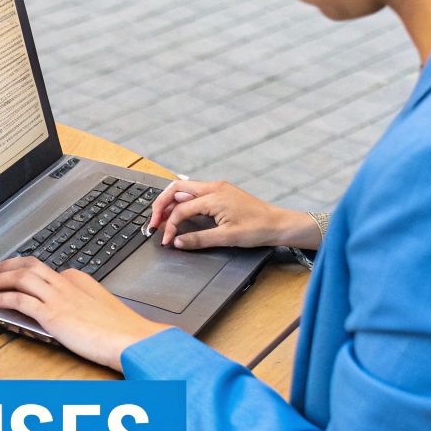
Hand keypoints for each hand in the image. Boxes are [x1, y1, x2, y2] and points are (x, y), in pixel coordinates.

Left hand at [0, 257, 169, 370]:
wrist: (130, 338)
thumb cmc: (121, 329)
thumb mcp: (101, 307)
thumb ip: (85, 303)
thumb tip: (73, 309)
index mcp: (79, 279)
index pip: (47, 269)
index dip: (26, 269)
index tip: (18, 273)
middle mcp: (66, 283)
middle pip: (30, 266)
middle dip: (9, 266)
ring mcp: (58, 297)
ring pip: (21, 278)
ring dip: (1, 278)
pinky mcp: (51, 314)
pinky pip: (20, 300)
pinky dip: (4, 298)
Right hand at [146, 178, 320, 249]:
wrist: (278, 224)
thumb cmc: (257, 229)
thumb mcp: (227, 237)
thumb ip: (199, 239)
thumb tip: (178, 242)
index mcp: (214, 196)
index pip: (181, 209)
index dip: (170, 226)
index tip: (167, 240)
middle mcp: (213, 187)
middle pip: (176, 189)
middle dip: (161, 205)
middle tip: (153, 222)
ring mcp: (217, 188)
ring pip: (184, 190)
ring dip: (170, 203)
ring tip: (161, 219)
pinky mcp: (220, 193)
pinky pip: (195, 194)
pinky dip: (182, 203)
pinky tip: (179, 213)